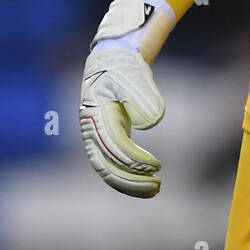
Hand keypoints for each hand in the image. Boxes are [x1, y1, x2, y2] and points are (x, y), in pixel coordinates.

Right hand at [79, 0, 174, 197]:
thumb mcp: (133, 75)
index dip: (134, 159)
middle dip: (131, 181)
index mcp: (94, 115)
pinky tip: (149, 182)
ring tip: (157, 189)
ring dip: (131, 184)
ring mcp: (97, 137)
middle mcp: (92, 131)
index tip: (157, 165)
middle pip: (106, 166)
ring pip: (108, 170)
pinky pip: (114, 165)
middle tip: (158, 186)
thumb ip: (142, 95)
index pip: (113, 146)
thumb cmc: (122, 67)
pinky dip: (129, 177)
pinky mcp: (108, 140)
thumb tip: (149, 124)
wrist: (112, 60)